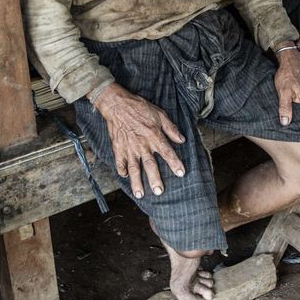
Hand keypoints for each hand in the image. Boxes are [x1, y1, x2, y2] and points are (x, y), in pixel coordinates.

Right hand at [95, 83, 186, 198]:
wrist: (117, 104)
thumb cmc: (140, 107)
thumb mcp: (159, 114)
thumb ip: (171, 129)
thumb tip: (181, 139)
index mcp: (154, 136)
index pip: (167, 152)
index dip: (175, 163)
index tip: (181, 173)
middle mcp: (142, 145)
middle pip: (150, 165)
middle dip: (155, 179)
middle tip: (159, 192)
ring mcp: (129, 148)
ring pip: (134, 168)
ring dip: (137, 182)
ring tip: (140, 194)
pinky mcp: (118, 148)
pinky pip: (120, 163)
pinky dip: (122, 171)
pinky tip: (125, 177)